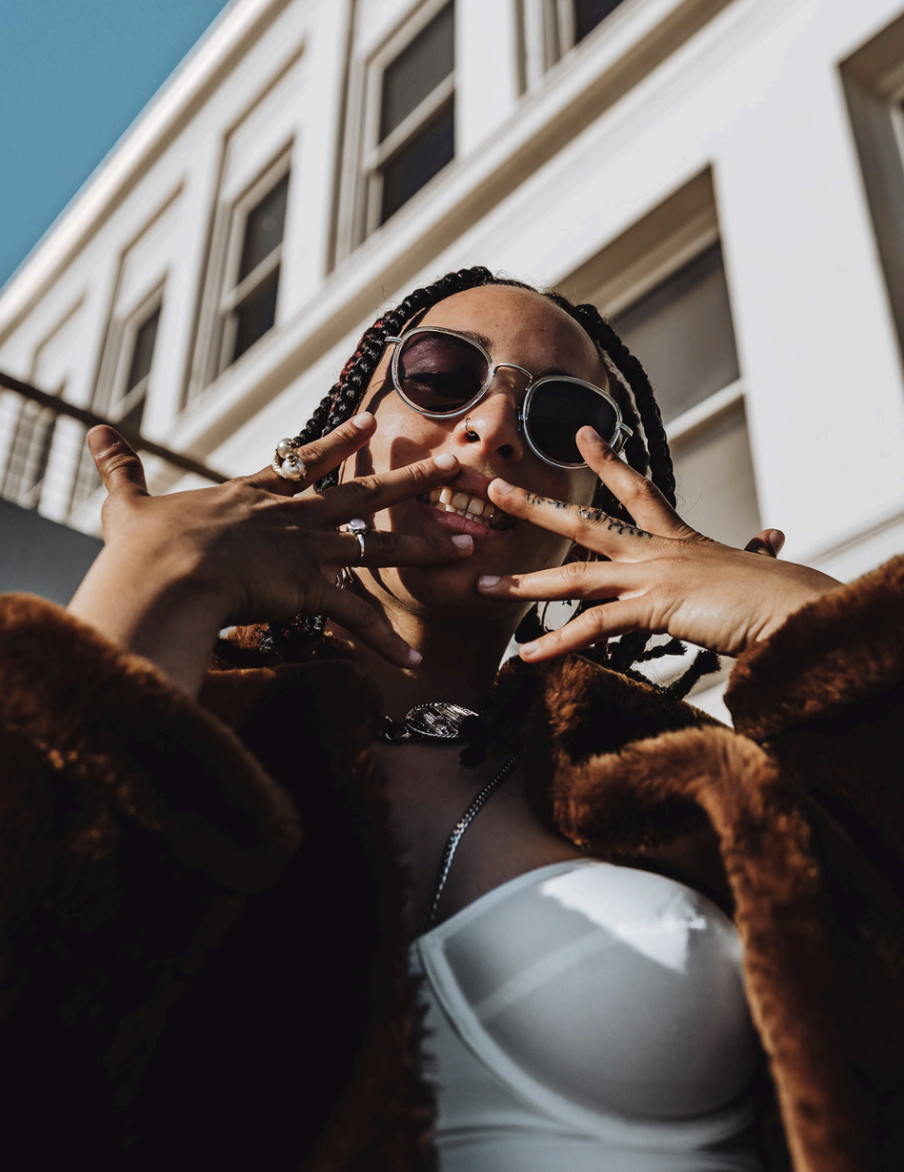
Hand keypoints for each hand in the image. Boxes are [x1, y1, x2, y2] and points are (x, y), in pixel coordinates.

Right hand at [69, 414, 471, 693]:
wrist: (160, 573)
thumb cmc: (144, 544)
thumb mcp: (130, 502)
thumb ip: (120, 470)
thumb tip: (93, 432)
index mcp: (254, 495)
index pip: (305, 461)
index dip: (340, 443)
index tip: (372, 422)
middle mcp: (290, 518)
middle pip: (362, 496)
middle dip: (411, 480)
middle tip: (453, 464)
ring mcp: (304, 552)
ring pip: (378, 549)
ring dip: (424, 547)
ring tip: (467, 545)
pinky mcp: (308, 590)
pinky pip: (356, 620)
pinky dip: (383, 641)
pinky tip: (413, 659)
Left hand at [476, 427, 837, 660]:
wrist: (794, 608)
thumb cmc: (776, 596)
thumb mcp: (747, 573)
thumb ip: (743, 560)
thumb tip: (767, 544)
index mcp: (678, 539)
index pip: (636, 490)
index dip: (608, 462)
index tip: (585, 434)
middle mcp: (658, 550)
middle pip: (585, 522)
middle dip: (536, 506)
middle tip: (495, 488)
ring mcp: (653, 576)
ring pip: (574, 575)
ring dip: (524, 584)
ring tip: (482, 586)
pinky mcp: (655, 607)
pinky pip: (595, 626)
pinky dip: (559, 643)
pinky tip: (528, 655)